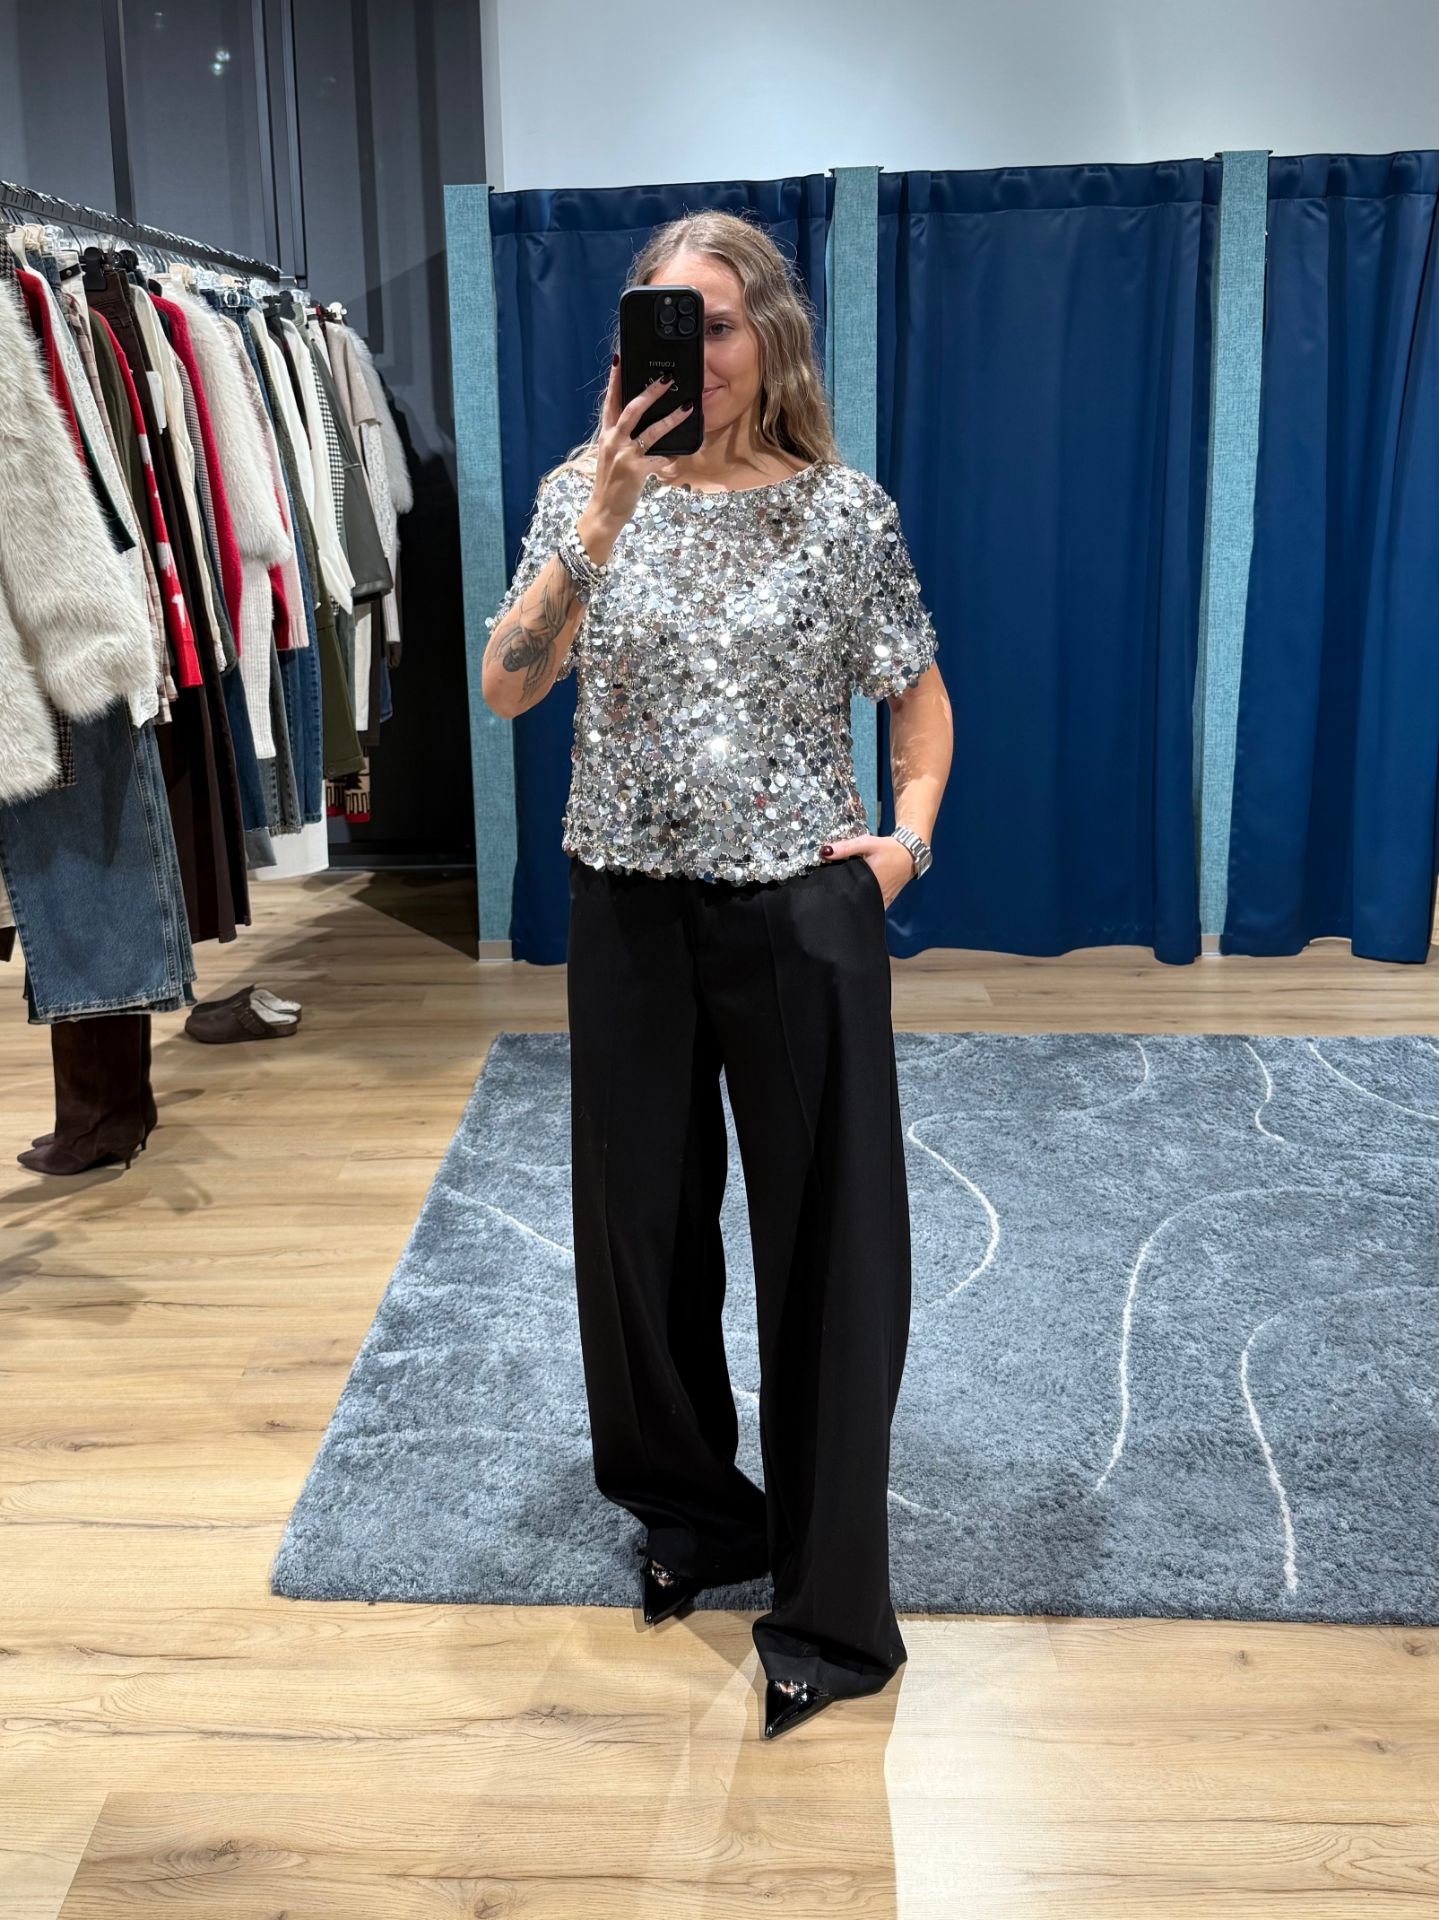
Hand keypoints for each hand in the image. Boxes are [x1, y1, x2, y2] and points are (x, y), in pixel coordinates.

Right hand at [589, 359, 693, 527]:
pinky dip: (672, 456)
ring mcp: (624, 455)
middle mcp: (613, 440)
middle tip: (666, 378)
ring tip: (687, 407)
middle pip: (632, 409)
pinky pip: (660, 458)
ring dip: (671, 419)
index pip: (610, 402)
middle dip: (650, 392)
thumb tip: (641, 424)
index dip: (614, 380)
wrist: (603, 511)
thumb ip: (621, 438)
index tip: (619, 360)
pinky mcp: (636, 470)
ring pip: (651, 431)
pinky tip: (681, 454)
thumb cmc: (611, 484)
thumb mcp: (611, 456)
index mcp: (606, 435)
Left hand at [818, 834, 913, 908]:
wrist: (909, 855)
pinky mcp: (886, 902)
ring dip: (854, 904)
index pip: (848, 894)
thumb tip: (824, 852)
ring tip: (840, 899)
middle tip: (829, 895)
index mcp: (869, 883)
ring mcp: (882, 901)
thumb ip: (846, 848)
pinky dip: (864, 905)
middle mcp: (876, 896)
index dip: (835, 894)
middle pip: (855, 903)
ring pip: (864, 907)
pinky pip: (872, 907)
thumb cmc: (888, 849)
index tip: (824, 892)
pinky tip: (855, 900)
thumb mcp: (867, 843)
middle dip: (842, 900)